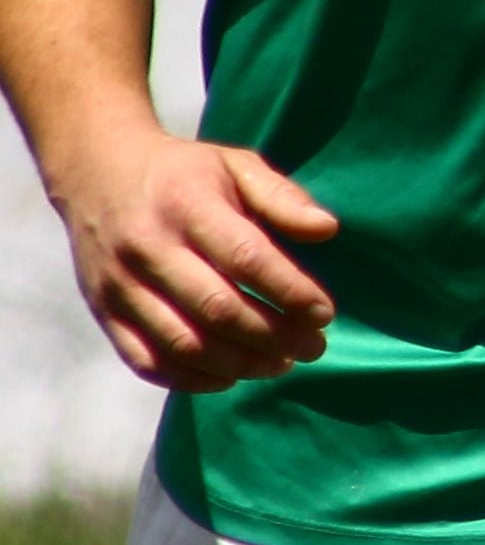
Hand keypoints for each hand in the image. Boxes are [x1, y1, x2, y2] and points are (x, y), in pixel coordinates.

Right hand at [50, 127, 338, 390]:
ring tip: (281, 364)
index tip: (324, 313)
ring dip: (240, 364)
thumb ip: (282, 197)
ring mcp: (120, 286)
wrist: (97, 174)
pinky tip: (229, 376)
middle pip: (217, 309)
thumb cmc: (184, 173)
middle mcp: (149, 249)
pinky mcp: (104, 314)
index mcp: (187, 205)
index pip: (247, 259)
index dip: (290, 292)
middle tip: (314, 347)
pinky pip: (147, 361)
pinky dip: (191, 379)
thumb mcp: (236, 165)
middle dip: (275, 336)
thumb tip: (328, 229)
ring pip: (184, 343)